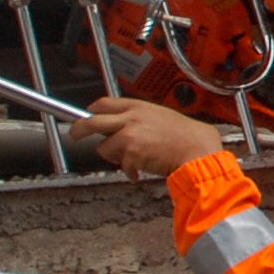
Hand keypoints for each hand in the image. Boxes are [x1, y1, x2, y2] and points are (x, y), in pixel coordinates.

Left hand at [80, 96, 225, 178]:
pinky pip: (121, 165)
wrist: (197, 148)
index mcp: (138, 106)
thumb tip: (122, 126)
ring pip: (103, 148)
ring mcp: (129, 136)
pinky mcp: (132, 154)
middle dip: (78, 129)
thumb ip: (139, 119)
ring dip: (114, 156)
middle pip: (91, 121)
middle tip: (75, 135)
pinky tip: (141, 169)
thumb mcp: (160, 116)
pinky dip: (130, 170)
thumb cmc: (186, 135)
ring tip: (131, 158)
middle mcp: (130, 118)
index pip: (104, 103)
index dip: (90, 110)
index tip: (86, 116)